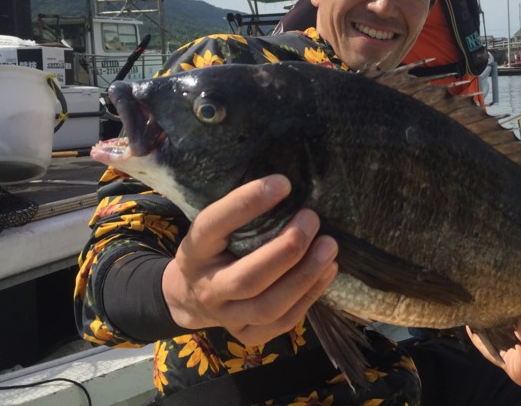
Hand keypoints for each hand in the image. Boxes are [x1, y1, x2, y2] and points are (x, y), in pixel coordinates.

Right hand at [162, 175, 337, 345]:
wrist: (191, 296)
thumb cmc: (216, 248)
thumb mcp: (216, 227)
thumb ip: (243, 213)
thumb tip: (290, 185)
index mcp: (195, 251)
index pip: (214, 226)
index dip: (246, 204)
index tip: (283, 184)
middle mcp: (207, 287)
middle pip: (247, 279)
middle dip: (286, 250)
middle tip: (312, 218)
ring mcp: (225, 318)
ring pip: (267, 307)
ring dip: (304, 276)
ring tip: (329, 247)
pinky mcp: (246, 336)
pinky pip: (282, 323)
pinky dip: (309, 297)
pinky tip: (327, 270)